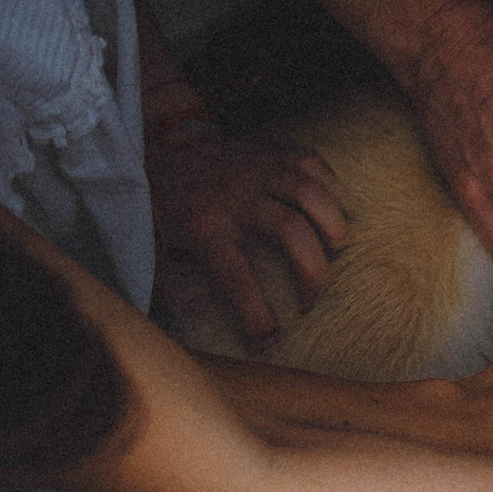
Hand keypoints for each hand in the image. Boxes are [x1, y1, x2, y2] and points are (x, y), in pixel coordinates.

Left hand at [147, 130, 349, 344]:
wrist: (157, 150)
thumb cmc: (162, 208)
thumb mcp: (157, 248)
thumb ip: (176, 285)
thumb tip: (198, 328)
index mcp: (202, 226)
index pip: (235, 277)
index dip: (257, 315)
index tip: (270, 341)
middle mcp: (234, 196)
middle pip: (292, 231)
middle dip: (314, 272)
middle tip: (312, 299)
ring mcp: (254, 168)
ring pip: (309, 191)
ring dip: (332, 225)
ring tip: (335, 249)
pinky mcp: (268, 149)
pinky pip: (310, 162)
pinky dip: (329, 185)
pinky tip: (328, 207)